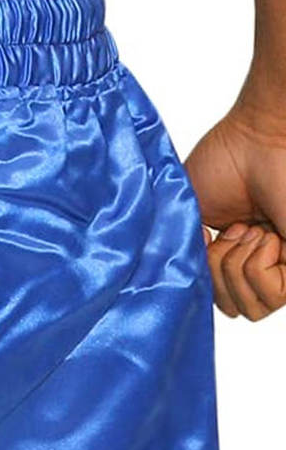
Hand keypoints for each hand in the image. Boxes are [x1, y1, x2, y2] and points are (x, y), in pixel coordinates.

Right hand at [185, 98, 285, 320]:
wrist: (253, 140)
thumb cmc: (223, 164)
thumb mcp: (186, 216)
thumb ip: (183, 254)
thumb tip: (175, 285)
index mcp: (234, 252)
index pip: (219, 298)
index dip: (205, 275)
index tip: (209, 235)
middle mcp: (261, 262)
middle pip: (234, 309)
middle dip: (219, 274)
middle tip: (233, 231)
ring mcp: (283, 264)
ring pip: (253, 309)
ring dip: (237, 269)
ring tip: (249, 231)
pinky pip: (272, 295)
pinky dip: (256, 267)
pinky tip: (264, 235)